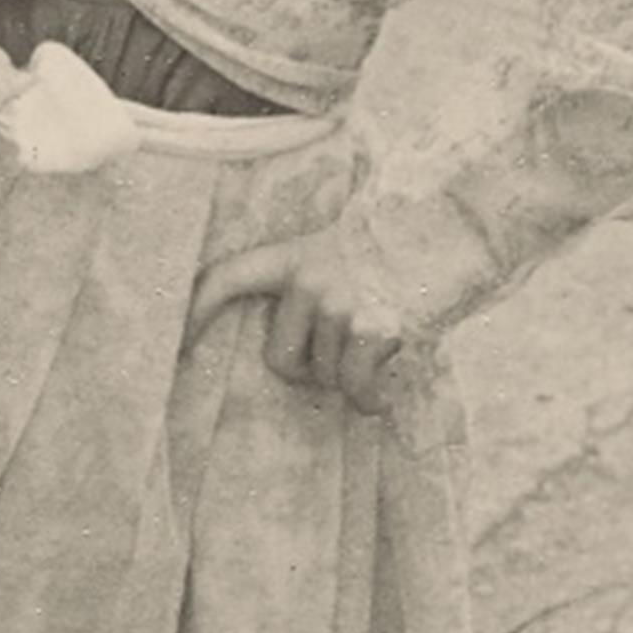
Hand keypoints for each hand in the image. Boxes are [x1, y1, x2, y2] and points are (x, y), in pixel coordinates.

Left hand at [189, 240, 407, 412]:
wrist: (454, 233)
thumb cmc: (396, 256)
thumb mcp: (340, 256)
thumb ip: (308, 290)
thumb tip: (286, 359)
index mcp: (294, 256)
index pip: (228, 277)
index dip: (196, 310)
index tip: (178, 346)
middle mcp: (309, 280)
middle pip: (280, 360)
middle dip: (310, 370)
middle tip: (345, 352)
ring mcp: (339, 304)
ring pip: (326, 378)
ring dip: (353, 376)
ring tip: (382, 342)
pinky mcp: (371, 328)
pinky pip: (356, 389)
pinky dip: (373, 398)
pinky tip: (386, 389)